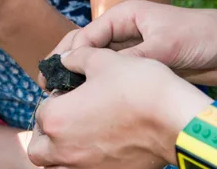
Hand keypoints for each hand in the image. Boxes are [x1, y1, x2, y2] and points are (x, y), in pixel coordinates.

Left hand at [28, 48, 211, 168]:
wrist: (177, 120)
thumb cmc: (139, 87)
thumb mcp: (103, 60)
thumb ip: (76, 58)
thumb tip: (65, 60)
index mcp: (56, 119)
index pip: (40, 111)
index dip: (54, 99)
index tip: (69, 93)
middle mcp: (65, 150)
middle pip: (39, 148)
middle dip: (47, 133)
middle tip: (65, 118)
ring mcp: (87, 168)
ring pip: (57, 167)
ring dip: (60, 153)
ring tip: (79, 136)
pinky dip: (84, 163)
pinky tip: (100, 147)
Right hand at [53, 0, 216, 85]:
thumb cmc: (202, 36)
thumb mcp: (164, 47)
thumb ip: (131, 59)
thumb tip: (97, 73)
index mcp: (126, 16)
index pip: (87, 35)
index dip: (69, 54)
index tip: (54, 74)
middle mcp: (126, 31)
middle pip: (88, 49)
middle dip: (68, 65)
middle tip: (48, 85)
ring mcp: (135, 50)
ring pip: (100, 66)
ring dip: (83, 78)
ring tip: (65, 97)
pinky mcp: (146, 67)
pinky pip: (117, 78)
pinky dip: (102, 87)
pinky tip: (92, 102)